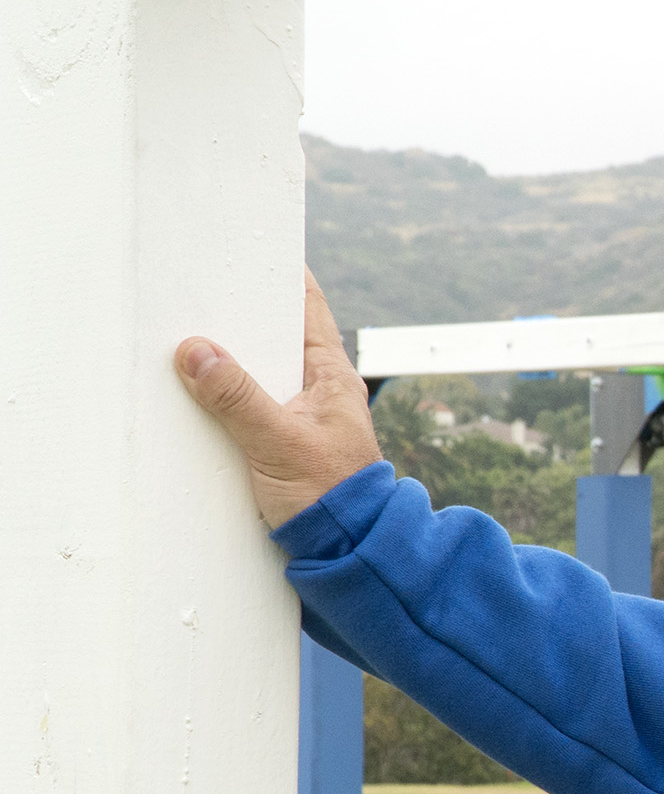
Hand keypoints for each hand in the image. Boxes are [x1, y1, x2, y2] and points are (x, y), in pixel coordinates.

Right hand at [176, 268, 382, 528]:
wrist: (349, 550)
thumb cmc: (330, 497)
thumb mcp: (278, 442)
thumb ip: (237, 398)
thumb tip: (196, 350)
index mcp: (331, 376)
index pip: (307, 307)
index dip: (281, 274)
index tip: (250, 243)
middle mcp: (318, 388)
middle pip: (275, 334)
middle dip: (239, 311)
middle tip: (198, 283)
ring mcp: (299, 413)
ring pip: (258, 368)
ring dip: (228, 354)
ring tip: (184, 328)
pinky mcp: (281, 439)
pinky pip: (247, 401)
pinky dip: (223, 389)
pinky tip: (193, 386)